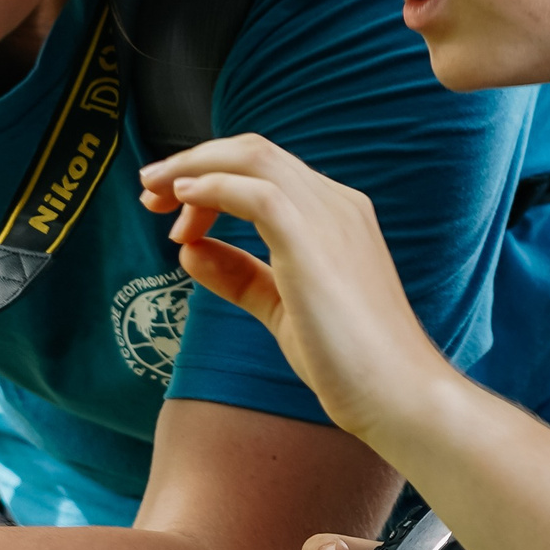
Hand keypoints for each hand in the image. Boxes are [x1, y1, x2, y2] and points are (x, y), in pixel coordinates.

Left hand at [138, 135, 453, 438]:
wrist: (401, 397)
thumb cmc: (351, 362)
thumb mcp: (282, 309)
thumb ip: (240, 276)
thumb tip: (191, 250)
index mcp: (335, 215)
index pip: (263, 170)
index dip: (209, 175)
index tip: (169, 207)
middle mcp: (335, 205)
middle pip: (252, 151)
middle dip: (192, 161)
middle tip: (148, 189)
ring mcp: (330, 219)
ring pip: (252, 159)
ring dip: (193, 169)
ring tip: (155, 195)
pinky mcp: (315, 244)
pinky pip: (258, 194)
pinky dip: (215, 188)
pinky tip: (186, 205)